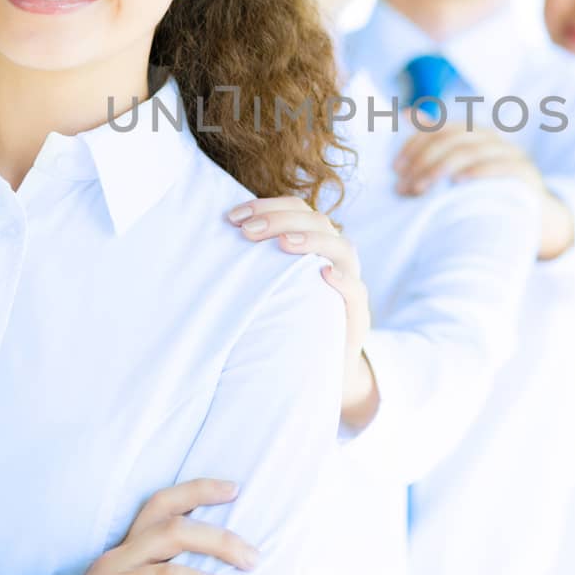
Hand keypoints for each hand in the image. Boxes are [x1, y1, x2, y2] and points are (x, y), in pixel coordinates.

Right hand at [66, 479, 258, 574]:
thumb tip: (222, 547)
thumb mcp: (131, 574)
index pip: (161, 503)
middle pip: (172, 533)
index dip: (198, 490)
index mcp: (126, 545)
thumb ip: (162, 559)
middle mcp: (116, 560)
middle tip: (253, 558)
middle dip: (219, 541)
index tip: (234, 488)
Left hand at [228, 197, 376, 426]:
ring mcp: (350, 284)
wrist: (319, 368)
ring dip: (312, 241)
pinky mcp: (358, 317)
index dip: (267, 206)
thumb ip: (257, 261)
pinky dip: (344, 280)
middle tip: (247, 231)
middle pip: (317, 221)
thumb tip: (216, 238)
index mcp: (314, 243)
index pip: (297, 209)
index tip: (233, 216)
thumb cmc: (288, 320)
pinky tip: (325, 274)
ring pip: (342, 248)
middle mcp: (336, 258)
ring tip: (284, 243)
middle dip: (280, 220)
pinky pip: (357, 292)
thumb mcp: (271, 286)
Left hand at [393, 118, 573, 258]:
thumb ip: (437, 141)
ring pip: (470, 151)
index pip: (439, 129)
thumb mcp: (462, 168)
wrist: (536, 217)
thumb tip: (406, 114)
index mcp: (474, 133)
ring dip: (440, 169)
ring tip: (421, 190)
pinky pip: (501, 166)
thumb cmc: (489, 191)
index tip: (396, 168)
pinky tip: (458, 182)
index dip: (414, 145)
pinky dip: (478, 171)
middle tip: (403, 187)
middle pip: (451, 140)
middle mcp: (492, 139)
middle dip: (422, 162)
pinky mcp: (526, 173)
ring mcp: (510, 153)